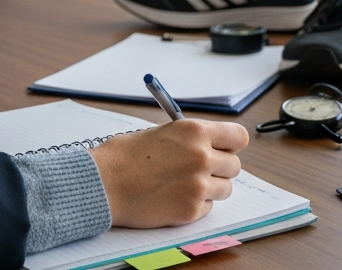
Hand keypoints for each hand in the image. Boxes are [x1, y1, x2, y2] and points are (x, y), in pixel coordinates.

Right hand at [90, 119, 247, 227]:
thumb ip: (188, 139)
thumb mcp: (159, 133)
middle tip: (200, 170)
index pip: (239, 137)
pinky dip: (195, 204)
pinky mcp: (191, 210)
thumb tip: (208, 146)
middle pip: (234, 165)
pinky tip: (173, 197)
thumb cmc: (122, 157)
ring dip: (210, 188)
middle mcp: (201, 157)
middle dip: (220, 168)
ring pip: (225, 189)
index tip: (224, 149)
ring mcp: (198, 185)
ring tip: (183, 185)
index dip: (231, 144)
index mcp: (194, 132)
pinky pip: (207, 207)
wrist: (102, 184)